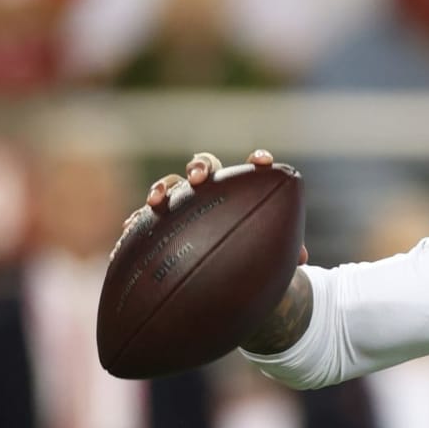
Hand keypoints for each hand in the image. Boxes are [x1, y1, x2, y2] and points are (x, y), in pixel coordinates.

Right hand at [131, 149, 307, 263]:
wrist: (224, 266)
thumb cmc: (253, 252)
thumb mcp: (271, 254)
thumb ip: (285, 250)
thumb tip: (301, 258)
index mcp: (241, 191)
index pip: (251, 169)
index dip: (257, 160)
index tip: (263, 162)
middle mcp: (211, 189)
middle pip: (204, 165)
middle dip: (200, 168)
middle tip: (199, 179)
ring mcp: (185, 201)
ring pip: (172, 184)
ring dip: (163, 188)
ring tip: (157, 201)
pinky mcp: (163, 220)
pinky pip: (147, 217)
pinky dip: (137, 222)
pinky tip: (127, 233)